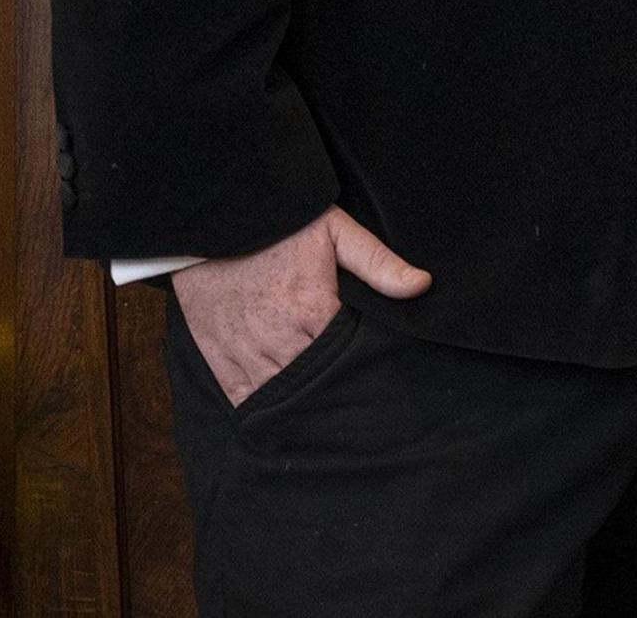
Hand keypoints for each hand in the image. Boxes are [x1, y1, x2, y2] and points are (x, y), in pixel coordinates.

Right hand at [170, 205, 430, 406]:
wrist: (213, 225)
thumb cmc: (279, 227)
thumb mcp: (335, 232)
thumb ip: (378, 262)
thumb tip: (422, 285)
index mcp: (311, 310)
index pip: (346, 357)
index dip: (361, 365)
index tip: (370, 368)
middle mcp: (278, 339)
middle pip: (315, 384)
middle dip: (332, 390)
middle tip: (350, 399)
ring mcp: (245, 353)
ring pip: (280, 396)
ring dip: (298, 404)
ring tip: (319, 409)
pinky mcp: (219, 359)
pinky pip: (243, 398)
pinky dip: (261, 407)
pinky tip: (279, 411)